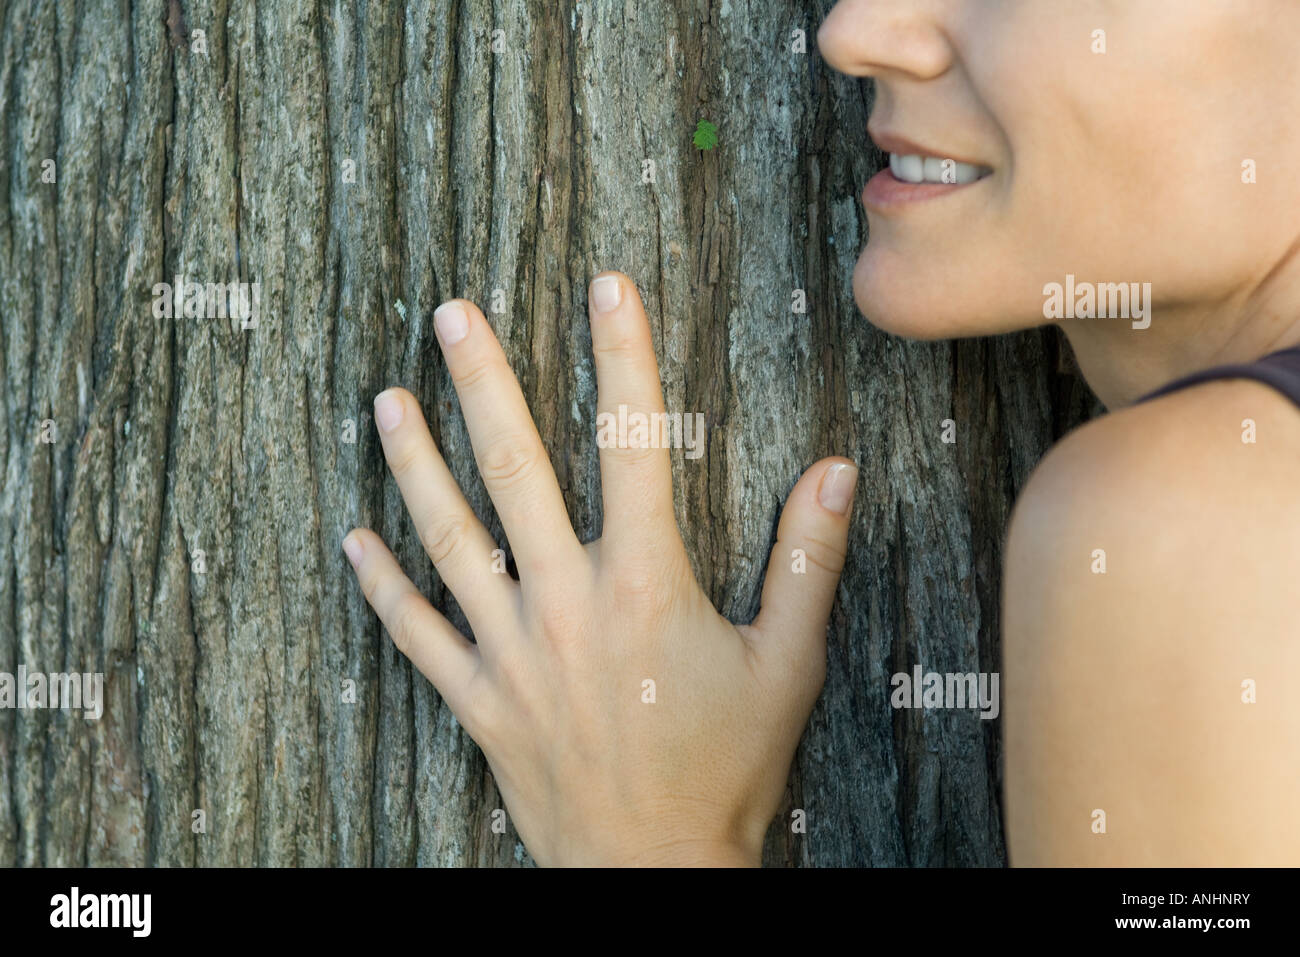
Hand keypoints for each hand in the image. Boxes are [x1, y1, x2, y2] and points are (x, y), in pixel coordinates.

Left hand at [342, 271, 857, 865]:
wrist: (656, 869)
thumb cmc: (727, 768)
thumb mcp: (788, 663)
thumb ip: (807, 561)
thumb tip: (834, 472)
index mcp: (644, 583)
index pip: (634, 441)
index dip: (623, 353)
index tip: (606, 286)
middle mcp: (565, 601)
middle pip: (514, 467)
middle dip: (482, 381)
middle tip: (452, 313)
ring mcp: (510, 649)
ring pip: (448, 537)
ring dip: (414, 463)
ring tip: (384, 399)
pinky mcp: (478, 697)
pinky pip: (416, 633)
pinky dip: (382, 585)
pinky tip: (353, 539)